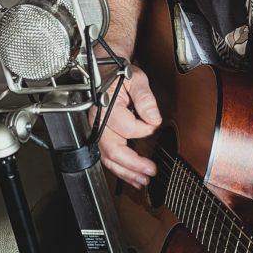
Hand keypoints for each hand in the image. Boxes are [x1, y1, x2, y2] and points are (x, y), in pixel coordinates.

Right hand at [95, 65, 160, 187]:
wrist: (106, 71)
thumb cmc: (119, 74)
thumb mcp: (136, 78)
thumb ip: (145, 98)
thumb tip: (153, 118)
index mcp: (106, 106)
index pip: (127, 127)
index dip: (144, 129)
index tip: (154, 124)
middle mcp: (98, 121)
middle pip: (113, 150)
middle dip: (133, 164)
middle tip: (150, 171)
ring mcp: (98, 130)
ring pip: (108, 158)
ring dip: (126, 172)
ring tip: (142, 181)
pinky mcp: (101, 136)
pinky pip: (108, 157)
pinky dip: (121, 169)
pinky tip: (132, 176)